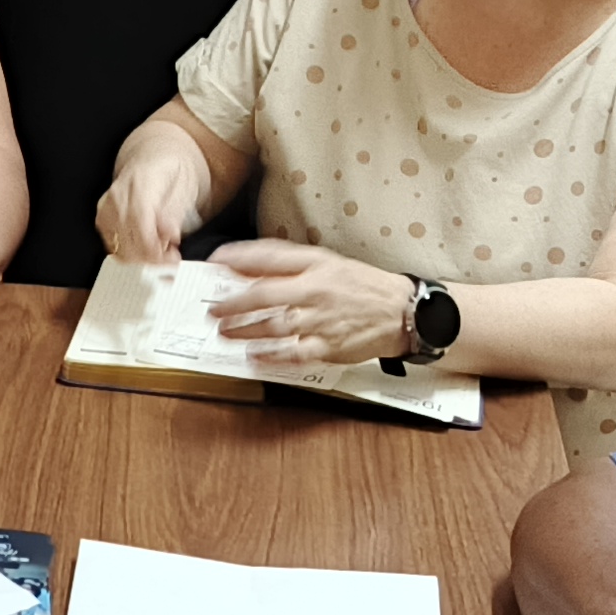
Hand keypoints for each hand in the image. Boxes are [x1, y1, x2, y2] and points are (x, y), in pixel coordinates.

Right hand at [93, 147, 199, 266]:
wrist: (154, 158)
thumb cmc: (171, 170)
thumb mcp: (185, 185)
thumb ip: (175, 211)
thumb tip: (170, 234)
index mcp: (139, 182)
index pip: (139, 223)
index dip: (155, 247)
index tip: (172, 256)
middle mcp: (118, 196)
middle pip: (128, 240)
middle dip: (153, 257)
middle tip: (172, 256)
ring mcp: (107, 208)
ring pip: (120, 249)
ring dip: (144, 258)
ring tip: (162, 251)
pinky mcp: (102, 220)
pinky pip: (115, 248)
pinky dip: (133, 254)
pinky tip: (148, 247)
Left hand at [205, 241, 417, 367]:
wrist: (401, 311)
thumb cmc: (362, 286)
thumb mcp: (327, 263)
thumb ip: (289, 263)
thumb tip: (249, 264)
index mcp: (317, 266)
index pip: (271, 257)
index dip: (240, 257)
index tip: (216, 260)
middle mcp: (316, 292)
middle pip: (266, 296)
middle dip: (234, 304)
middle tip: (214, 310)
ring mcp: (322, 321)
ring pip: (275, 326)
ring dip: (245, 331)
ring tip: (225, 333)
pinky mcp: (329, 347)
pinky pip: (294, 354)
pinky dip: (272, 357)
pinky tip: (254, 357)